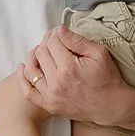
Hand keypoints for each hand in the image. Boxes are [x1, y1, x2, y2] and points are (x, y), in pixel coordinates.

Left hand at [19, 27, 134, 130]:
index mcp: (69, 67)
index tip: (61, 32)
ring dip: (33, 56)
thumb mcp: (98, 53)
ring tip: (41, 50)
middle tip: (55, 40)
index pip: (52, 42)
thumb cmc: (108, 78)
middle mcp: (57, 82)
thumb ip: (76, 40)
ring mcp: (51, 95)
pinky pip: (28, 92)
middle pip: (41, 53)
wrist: (112, 106)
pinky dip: (22, 78)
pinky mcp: (49, 105)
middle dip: (46, 42)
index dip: (56, 33)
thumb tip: (59, 30)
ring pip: (31, 70)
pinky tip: (23, 67)